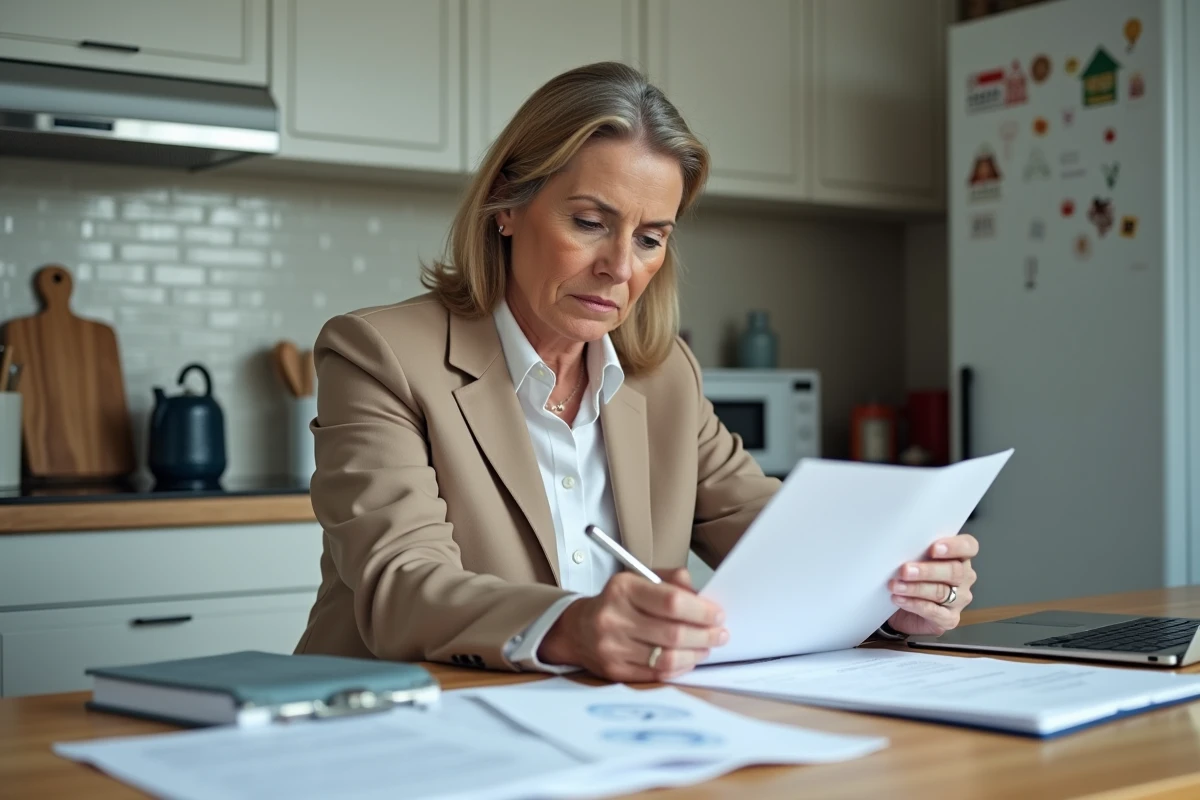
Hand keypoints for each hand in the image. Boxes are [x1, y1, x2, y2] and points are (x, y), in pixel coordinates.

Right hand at [538, 568, 728, 681]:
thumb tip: (703, 597)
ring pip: (667, 658)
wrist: (577, 628)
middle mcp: (614, 618)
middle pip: (673, 633)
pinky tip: (688, 660)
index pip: (672, 602)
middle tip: (720, 634)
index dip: (701, 611)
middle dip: (705, 635)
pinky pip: (656, 674)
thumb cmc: (617, 602)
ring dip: (695, 654)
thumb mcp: (639, 579)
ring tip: (706, 647)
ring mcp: (612, 648)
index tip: (718, 615)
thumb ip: (672, 582)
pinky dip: (679, 668)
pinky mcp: (614, 671)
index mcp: (623, 589)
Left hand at [886, 533, 978, 635]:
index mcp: (960, 556)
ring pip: (941, 592)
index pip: (968, 546)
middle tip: (905, 570)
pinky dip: (914, 604)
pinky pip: (934, 611)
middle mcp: (964, 577)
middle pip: (954, 571)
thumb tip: (899, 546)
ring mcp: (960, 599)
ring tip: (895, 586)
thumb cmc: (911, 577)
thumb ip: (915, 551)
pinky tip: (900, 599)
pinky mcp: (950, 619)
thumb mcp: (913, 560)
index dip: (954, 546)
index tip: (933, 548)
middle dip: (927, 571)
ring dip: (915, 588)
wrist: (902, 609)